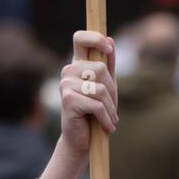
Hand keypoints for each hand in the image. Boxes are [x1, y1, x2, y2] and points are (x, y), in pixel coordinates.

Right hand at [59, 31, 117, 155]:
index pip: (80, 38)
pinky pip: (96, 105)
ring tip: (111, 119)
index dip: (95, 38)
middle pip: (100, 69)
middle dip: (112, 91)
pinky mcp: (67, 99)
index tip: (108, 48)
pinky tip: (108, 127)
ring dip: (111, 108)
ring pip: (101, 89)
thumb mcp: (107, 86)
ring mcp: (65, 84)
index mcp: (77, 64)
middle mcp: (68, 71)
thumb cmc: (96, 112)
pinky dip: (106, 118)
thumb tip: (110, 39)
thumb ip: (108, 64)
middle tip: (112, 107)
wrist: (83, 140)